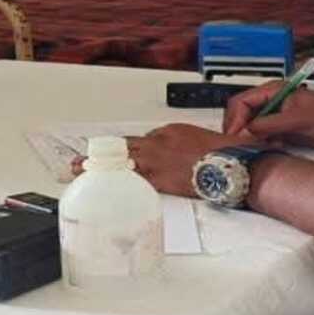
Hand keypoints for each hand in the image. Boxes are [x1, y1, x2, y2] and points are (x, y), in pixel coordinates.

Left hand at [70, 123, 245, 197]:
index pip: (146, 140)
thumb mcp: (208, 141)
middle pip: (125, 147)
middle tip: (83, 158)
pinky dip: (113, 180)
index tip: (122, 156)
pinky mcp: (159, 178)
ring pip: (120, 160)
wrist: (234, 164)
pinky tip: (101, 184)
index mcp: (172, 130)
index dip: (132, 151)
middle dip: (103, 153)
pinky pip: (130, 179)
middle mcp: (160, 141)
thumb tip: (192, 156)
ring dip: (98, 165)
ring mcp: (157, 159)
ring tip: (80, 169)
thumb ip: (192, 146)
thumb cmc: (227, 154)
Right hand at [223, 82, 313, 149]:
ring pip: (250, 127)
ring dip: (248, 138)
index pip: (242, 101)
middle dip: (238, 129)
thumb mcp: (298, 120)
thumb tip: (246, 130)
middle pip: (242, 114)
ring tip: (250, 148)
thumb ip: (270, 124)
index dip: (235, 119)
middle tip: (237, 144)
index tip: (234, 136)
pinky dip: (260, 144)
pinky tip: (266, 150)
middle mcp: (273, 102)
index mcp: (275, 90)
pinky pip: (262, 137)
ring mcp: (277, 117)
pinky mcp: (283, 131)